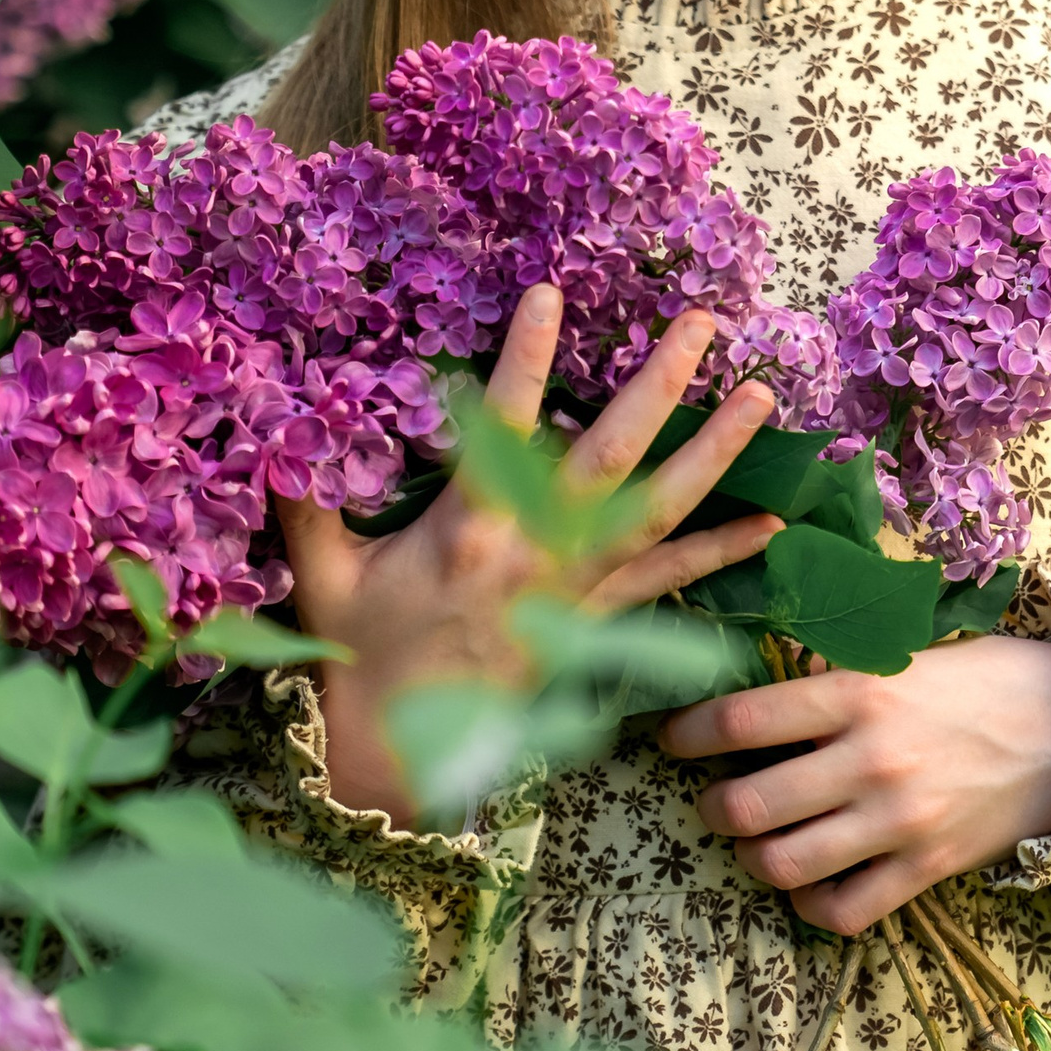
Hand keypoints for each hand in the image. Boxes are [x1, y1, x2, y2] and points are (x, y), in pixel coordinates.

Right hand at [279, 287, 784, 828]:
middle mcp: (536, 553)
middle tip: (702, 324)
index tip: (548, 295)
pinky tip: (773, 523)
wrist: (399, 756)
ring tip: (762, 399)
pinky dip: (722, 551)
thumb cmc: (359, 656)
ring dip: (715, 453)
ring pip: (660, 512)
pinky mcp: (596, 623)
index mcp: (467, 530)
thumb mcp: (324, 575)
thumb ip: (308, 502)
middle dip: (658, 385)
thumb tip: (277, 435)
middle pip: (610, 457)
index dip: (523, 360)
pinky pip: (671, 584)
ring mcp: (575, 589)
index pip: (501, 426)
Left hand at [660, 632, 1050, 935]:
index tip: (671, 738)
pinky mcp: (927, 867)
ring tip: (754, 842)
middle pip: (748, 805)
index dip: (688, 733)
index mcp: (859, 693)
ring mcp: (898, 820)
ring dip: (752, 858)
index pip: (742, 719)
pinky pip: (844, 911)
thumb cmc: (986, 679)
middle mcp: (870, 759)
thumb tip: (772, 676)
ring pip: (784, 865)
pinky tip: (809, 885)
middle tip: (712, 800)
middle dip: (711, 808)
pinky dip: (811, 906)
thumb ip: (838, 670)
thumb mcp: (907, 653)